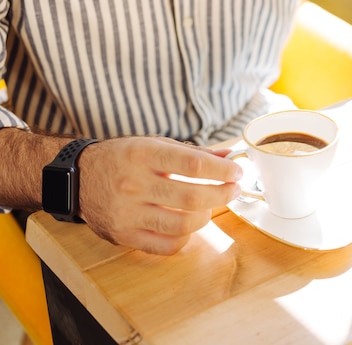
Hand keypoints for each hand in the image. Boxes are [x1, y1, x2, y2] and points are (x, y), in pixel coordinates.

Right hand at [77, 136, 242, 254]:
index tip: (236, 172)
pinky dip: (186, 237)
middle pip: (192, 197)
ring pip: (183, 224)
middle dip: (223, 194)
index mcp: (143, 154)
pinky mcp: (124, 235)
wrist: (77, 178)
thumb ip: (193, 152)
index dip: (222, 170)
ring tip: (209, 206)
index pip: (193, 164)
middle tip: (234, 189)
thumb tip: (229, 155)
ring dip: (207, 216)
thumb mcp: (154, 144)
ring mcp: (127, 213)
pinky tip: (188, 224)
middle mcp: (134, 184)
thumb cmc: (122, 158)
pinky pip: (167, 245)